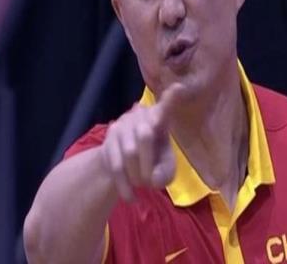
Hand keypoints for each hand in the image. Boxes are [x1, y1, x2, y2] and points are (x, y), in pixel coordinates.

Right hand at [100, 83, 183, 201]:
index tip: (179, 88)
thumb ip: (166, 174)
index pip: (166, 108)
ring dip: (136, 175)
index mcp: (160, 120)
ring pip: (129, 152)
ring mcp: (122, 125)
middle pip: (145, 135)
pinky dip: (124, 185)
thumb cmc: (152, 162)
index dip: (171, 99)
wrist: (122, 165)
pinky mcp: (107, 139)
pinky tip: (131, 197)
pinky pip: (115, 164)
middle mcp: (140, 117)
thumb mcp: (165, 170)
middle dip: (148, 163)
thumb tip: (155, 179)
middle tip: (150, 182)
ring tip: (141, 187)